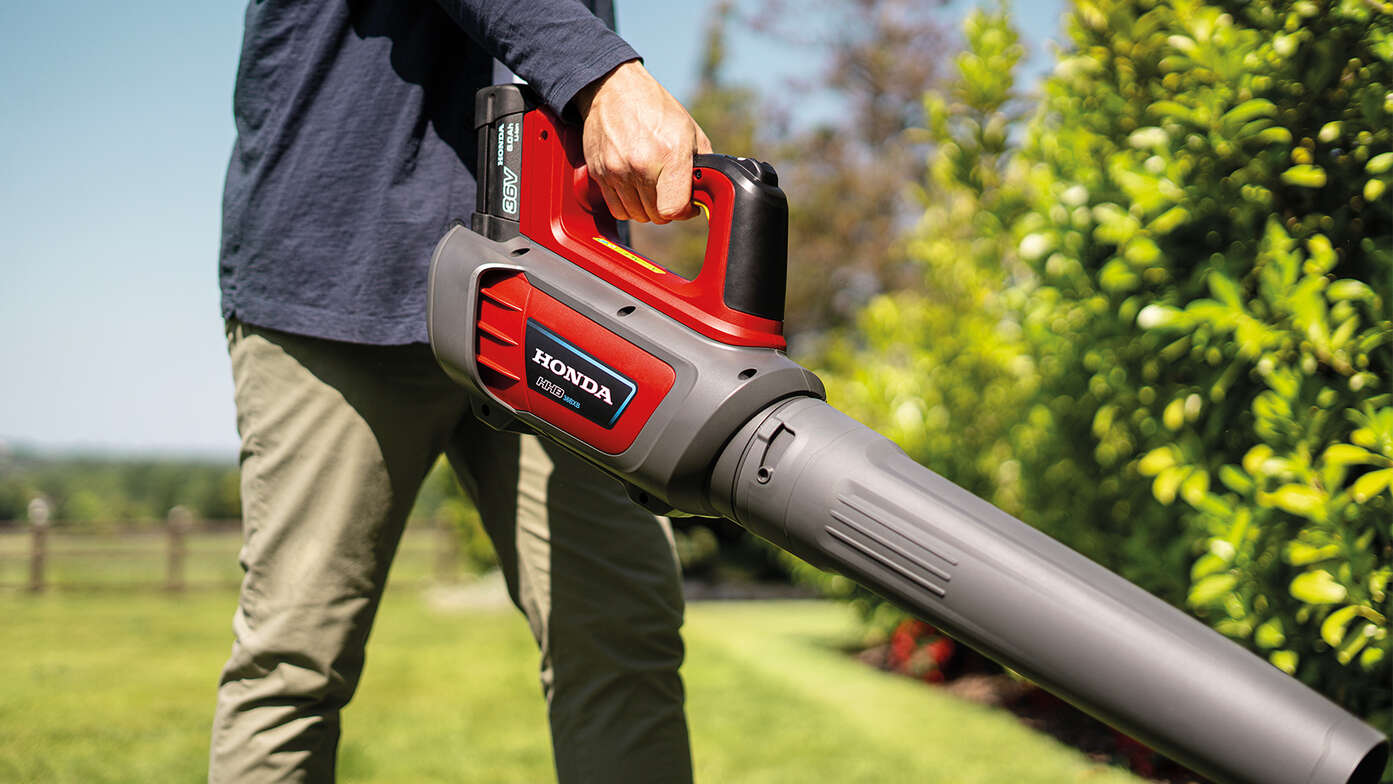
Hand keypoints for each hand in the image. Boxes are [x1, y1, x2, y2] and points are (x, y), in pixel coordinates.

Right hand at [573, 60, 712, 223]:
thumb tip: (708, 191)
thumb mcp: (690, 131)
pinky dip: (628, 205)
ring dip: (647, 208)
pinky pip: (616, 208)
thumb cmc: (656, 108)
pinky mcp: (599, 173)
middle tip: (669, 192)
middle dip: (667, 209)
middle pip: (656, 216)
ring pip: (636, 215)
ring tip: (652, 188)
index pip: (674, 209)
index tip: (688, 205)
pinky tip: (634, 188)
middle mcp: (641, 164)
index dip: (685, 212)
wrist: (614, 88)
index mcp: (670, 154)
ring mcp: (617, 170)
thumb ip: (703, 165)